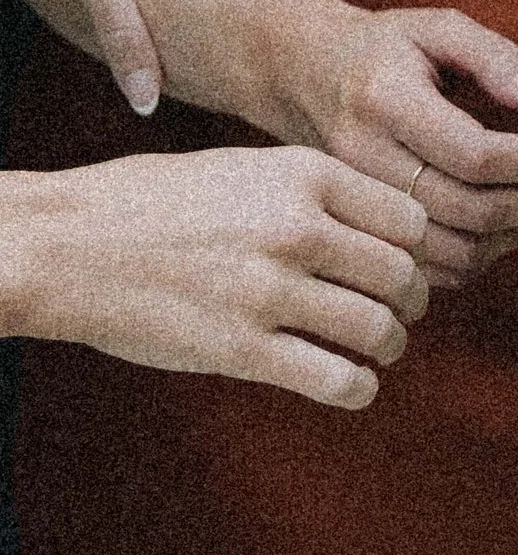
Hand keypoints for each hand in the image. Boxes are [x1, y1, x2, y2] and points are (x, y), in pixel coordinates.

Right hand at [7, 149, 429, 410]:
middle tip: (400, 313)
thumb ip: (305, 190)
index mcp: (301, 174)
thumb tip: (370, 223)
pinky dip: (357, 388)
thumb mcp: (238, 166)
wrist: (66, 245)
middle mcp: (296, 227)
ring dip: (390, 346)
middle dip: (410, 301)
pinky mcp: (241, 349)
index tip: (402, 264)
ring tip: (380, 350)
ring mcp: (269, 290)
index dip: (414, 248)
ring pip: (377, 329)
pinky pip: (336, 379)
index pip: (407, 217)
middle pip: (402, 274)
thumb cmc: (145, 202)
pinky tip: (352, 386)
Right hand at [255, 0, 517, 289]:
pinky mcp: (363, 236)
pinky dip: (488, 252)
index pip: (477, 157)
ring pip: (459, 252)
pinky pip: (438, 270)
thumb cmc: (384, 48)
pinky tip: (514, 215)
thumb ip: (497, 59)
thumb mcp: (439, 28)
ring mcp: (357, 208)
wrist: (303, 76)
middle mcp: (362, 162)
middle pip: (474, 212)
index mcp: (383, 102)